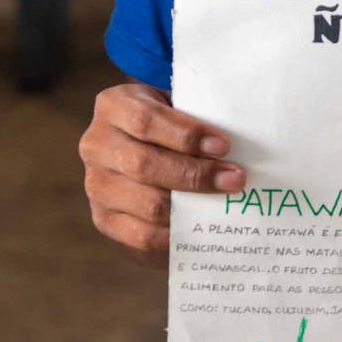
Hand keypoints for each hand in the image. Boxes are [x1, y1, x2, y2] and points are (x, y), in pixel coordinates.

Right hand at [79, 82, 245, 266]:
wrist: (143, 155)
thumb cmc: (170, 128)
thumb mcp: (177, 109)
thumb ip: (198, 118)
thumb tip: (246, 144)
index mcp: (114, 106)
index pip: (145, 120)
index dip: (186, 135)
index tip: (224, 146)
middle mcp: (97, 144)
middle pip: (144, 165)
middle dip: (196, 174)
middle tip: (235, 178)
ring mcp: (96, 185)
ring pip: (146, 203)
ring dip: (191, 206)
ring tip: (223, 203)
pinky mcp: (104, 219)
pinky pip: (140, 235)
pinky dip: (175, 234)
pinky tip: (200, 227)